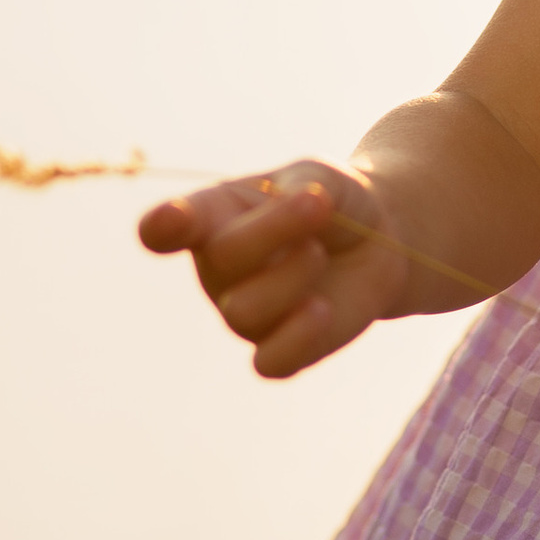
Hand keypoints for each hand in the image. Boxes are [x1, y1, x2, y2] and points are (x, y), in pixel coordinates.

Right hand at [139, 162, 409, 378]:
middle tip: (317, 206)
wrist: (375, 242)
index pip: (166, 228)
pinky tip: (323, 310)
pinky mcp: (277, 350)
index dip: (164, 226)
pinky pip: (270, 364)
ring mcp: (241, 313)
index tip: (173, 217)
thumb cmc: (331, 203)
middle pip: (223, 258)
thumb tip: (306, 201)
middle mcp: (216, 270)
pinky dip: (298, 337)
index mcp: (211, 217)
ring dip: (295, 276)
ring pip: (244, 312)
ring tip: (320, 255)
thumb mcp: (320, 176)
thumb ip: (305, 184)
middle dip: (278, 229)